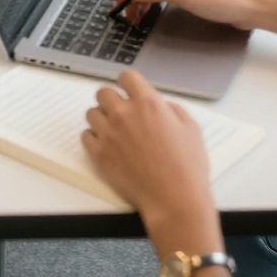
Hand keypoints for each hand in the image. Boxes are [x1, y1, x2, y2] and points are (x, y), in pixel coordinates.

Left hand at [83, 70, 216, 236]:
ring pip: (91, 113)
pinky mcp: (99, 154)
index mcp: (148, 103)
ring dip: (102, 118)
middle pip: (103, 92)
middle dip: (112, 100)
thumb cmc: (187, 167)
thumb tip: (160, 105)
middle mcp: (124, 114)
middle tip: (121, 113)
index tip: (130, 91)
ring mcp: (109, 134)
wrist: (174, 199)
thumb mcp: (190, 128)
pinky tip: (106, 145)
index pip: (126, 76)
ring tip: (114, 131)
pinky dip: (94, 138)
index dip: (129, 83)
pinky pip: (85, 135)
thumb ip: (171, 109)